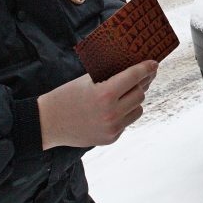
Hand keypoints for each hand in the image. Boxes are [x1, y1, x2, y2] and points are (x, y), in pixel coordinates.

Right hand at [37, 60, 157, 148]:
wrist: (48, 123)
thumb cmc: (66, 96)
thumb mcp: (87, 80)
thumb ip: (110, 76)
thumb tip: (132, 70)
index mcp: (105, 94)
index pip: (134, 77)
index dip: (146, 68)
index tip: (154, 63)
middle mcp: (112, 113)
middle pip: (140, 93)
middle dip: (141, 83)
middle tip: (140, 76)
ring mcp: (112, 128)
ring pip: (138, 109)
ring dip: (134, 99)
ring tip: (125, 92)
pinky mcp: (111, 138)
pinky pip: (127, 121)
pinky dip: (125, 113)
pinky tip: (114, 107)